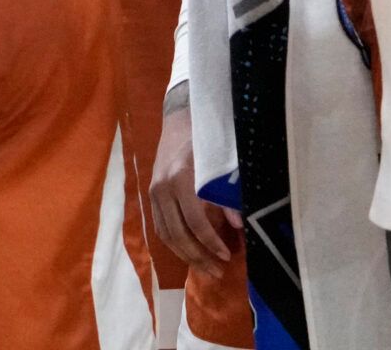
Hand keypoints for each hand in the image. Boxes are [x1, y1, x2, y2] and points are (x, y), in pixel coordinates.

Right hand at [149, 101, 238, 277]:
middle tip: (218, 271)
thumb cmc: (205, 139)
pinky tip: (189, 253)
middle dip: (199, 256)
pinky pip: (160, 227)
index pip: (194, 222)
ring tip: (205, 268)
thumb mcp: (219, 163)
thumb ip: (227, 195)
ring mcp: (153, 192)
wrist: (179, 118)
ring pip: (166, 234)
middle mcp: (162, 188)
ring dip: (186, 255)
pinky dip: (174, 244)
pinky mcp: (152, 195)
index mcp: (179, 179)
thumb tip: (238, 226)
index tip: (228, 256)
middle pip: (178, 234)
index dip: (211, 242)